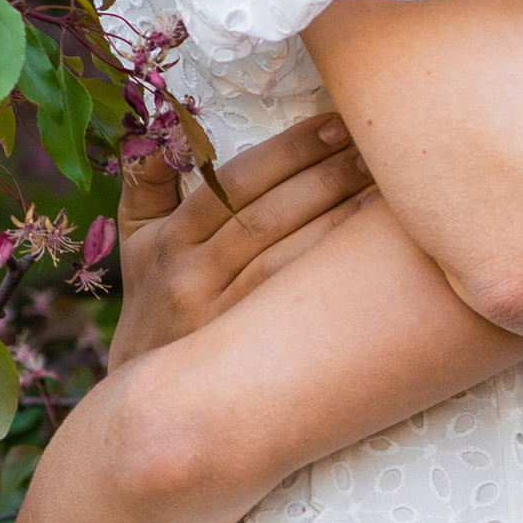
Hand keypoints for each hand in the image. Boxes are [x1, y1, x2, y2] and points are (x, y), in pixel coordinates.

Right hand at [107, 112, 374, 369]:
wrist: (148, 399)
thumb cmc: (153, 301)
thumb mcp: (136, 241)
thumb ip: (146, 183)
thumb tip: (158, 132)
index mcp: (171, 239)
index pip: (233, 182)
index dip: (287, 151)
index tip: (333, 124)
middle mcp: (192, 276)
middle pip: (266, 217)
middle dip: (325, 177)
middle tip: (373, 149)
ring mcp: (220, 317)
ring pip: (286, 260)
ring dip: (339, 222)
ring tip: (386, 191)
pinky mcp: (248, 354)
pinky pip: (298, 307)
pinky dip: (335, 276)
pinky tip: (374, 254)